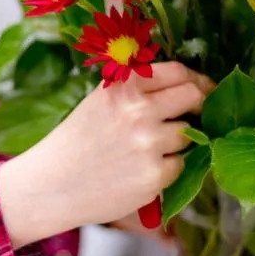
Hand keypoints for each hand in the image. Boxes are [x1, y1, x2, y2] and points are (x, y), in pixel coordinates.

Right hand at [0, 62, 213, 249]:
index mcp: (124, 86)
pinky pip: (180, 165)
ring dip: (179, 140)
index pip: (177, 71)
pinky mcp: (154, 176)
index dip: (195, 79)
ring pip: (189, 134)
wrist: (52, 184)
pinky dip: (167, 168)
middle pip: (193, 96)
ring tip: (151, 149)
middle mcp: (138, 110)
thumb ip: (136, 89)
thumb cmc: (77, 141)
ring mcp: (148, 143)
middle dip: (199, 105)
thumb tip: (184, 84)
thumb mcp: (101, 100)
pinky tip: (142, 170)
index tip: (202, 88)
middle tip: (196, 114)